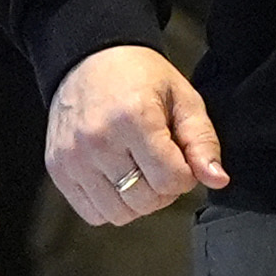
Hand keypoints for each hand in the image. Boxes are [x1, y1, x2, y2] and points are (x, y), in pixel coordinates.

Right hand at [46, 44, 228, 225]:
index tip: (182, 158)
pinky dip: (111, 205)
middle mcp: (97, 142)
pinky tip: (119, 178)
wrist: (90, 60)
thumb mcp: (184, 98)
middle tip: (163, 164)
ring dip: (138, 201)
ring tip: (141, 171)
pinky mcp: (58, 170)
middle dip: (165, 190)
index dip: (186, 176)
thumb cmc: (141, 77)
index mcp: (133, 119)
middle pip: (145, 201)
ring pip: (118, 215)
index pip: (170, 180)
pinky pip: (91, 214)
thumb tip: (218, 179)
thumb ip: (203, 141)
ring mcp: (72, 159)